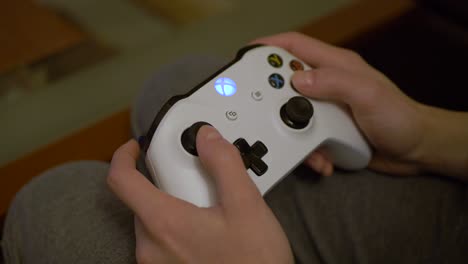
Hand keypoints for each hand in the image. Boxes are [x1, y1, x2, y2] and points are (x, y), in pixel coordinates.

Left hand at [107, 126, 292, 262]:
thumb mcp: (246, 205)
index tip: (136, 147)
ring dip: (173, 206)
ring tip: (211, 212)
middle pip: (141, 199)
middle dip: (166, 183)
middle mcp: (151, 247)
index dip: (124, 156)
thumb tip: (207, 138)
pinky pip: (161, 242)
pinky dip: (176, 228)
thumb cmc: (253, 262)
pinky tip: (207, 233)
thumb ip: (224, 163)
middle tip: (199, 183)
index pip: (121, 180)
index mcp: (164, 223)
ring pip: (152, 221)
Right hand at [253, 32, 427, 175]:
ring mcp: (325, 109)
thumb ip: (334, 83)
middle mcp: (326, 85)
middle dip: (272, 98)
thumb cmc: (398, 118)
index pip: (295, 46)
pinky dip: (307, 151)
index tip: (245, 56)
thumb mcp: (367, 95)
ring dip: (291, 133)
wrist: (414, 152)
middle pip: (285, 82)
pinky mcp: (326, 131)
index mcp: (335, 66)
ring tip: (303, 147)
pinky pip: (304, 138)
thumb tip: (297, 80)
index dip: (268, 47)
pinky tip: (320, 161)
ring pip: (291, 115)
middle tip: (261, 112)